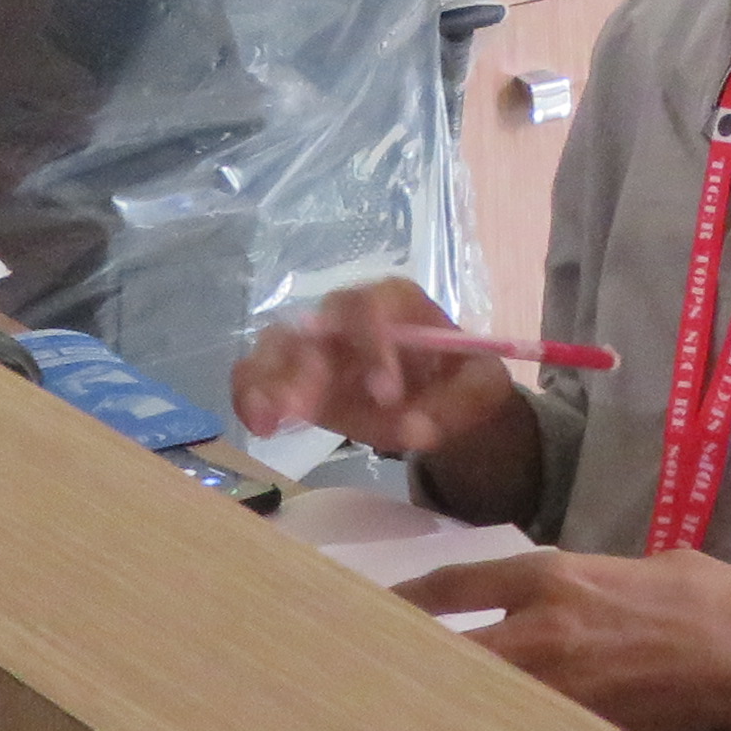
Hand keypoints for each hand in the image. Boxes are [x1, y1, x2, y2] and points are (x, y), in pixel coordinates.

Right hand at [234, 278, 531, 455]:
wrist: (440, 399)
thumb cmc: (459, 381)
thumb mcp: (479, 389)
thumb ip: (455, 405)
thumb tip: (416, 427)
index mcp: (397, 303)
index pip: (374, 304)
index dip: (373, 343)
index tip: (387, 394)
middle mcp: (348, 315)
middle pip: (316, 324)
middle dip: (308, 363)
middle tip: (306, 407)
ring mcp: (316, 345)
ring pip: (277, 345)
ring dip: (269, 380)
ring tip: (271, 419)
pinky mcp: (293, 377)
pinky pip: (258, 375)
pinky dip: (250, 396)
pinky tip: (260, 426)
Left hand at [403, 544, 730, 730]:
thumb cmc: (720, 603)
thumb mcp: (645, 568)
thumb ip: (586, 584)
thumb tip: (555, 604)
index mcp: (557, 578)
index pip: (452, 587)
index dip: (404, 602)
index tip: (371, 615)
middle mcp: (543, 634)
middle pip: (440, 654)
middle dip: (398, 668)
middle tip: (355, 684)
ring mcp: (559, 695)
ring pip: (472, 707)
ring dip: (440, 715)